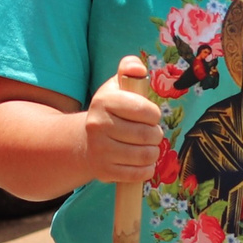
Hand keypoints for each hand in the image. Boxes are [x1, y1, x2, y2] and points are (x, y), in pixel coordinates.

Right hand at [83, 55, 163, 183]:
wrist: (86, 140)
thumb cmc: (111, 110)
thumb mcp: (117, 85)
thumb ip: (130, 68)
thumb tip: (138, 69)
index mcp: (104, 101)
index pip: (145, 110)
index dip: (154, 114)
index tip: (150, 115)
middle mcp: (98, 125)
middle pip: (147, 135)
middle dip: (156, 134)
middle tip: (151, 133)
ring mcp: (100, 150)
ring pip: (145, 155)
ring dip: (153, 152)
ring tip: (148, 146)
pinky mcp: (104, 171)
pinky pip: (138, 174)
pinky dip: (147, 169)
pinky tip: (142, 161)